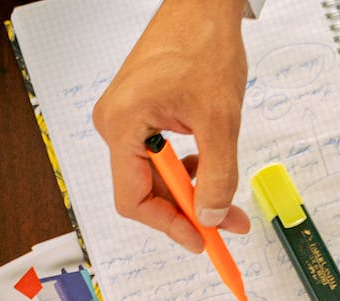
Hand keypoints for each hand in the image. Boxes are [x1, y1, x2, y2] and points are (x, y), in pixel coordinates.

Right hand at [92, 0, 251, 251]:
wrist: (203, 6)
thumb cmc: (203, 43)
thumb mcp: (220, 119)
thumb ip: (217, 175)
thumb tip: (211, 215)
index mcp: (122, 124)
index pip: (133, 199)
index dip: (168, 225)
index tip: (200, 238)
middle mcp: (115, 123)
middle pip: (144, 190)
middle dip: (187, 209)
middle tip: (225, 221)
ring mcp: (125, 119)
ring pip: (154, 175)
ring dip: (190, 188)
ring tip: (223, 190)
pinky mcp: (139, 113)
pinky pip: (157, 155)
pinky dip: (185, 167)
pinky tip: (208, 162)